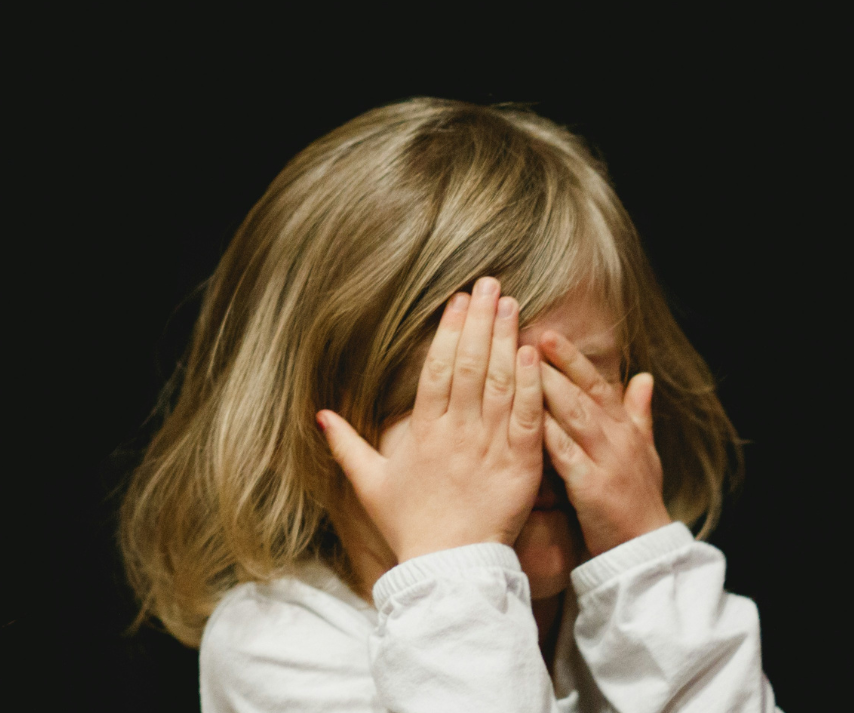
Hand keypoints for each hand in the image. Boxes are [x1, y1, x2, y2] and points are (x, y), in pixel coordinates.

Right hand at [319, 277, 545, 562]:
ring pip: (499, 383)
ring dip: (507, 340)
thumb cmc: (410, 527)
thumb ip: (347, 446)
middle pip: (470, 365)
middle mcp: (456, 433)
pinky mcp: (520, 465)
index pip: (437, 370)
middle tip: (491, 285)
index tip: (459, 300)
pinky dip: (530, 384)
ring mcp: (489, 447)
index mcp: (423, 433)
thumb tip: (321, 415)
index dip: (449, 331)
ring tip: (513, 305)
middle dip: (481, 321)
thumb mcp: (371, 485)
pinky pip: (526, 417)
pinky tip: (533, 352)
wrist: (449, 569)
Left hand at [539, 331, 671, 555]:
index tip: (546, 333)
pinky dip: (547, 434)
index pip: (596, 383)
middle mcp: (617, 437)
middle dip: (553, 363)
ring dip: (547, 388)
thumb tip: (644, 376)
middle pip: (582, 391)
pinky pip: (566, 454)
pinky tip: (524, 418)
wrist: (645, 550)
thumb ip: (639, 413)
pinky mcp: (592, 486)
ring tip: (519, 364)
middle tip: (523, 336)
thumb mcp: (645, 452)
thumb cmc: (639, 500)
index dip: (571, 358)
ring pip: (574, 415)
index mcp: (624, 428)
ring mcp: (606, 460)